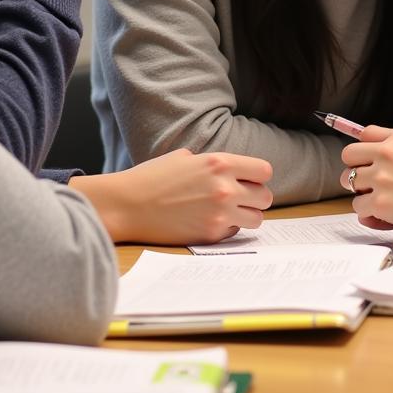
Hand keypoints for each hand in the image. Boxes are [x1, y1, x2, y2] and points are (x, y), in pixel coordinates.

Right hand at [69, 149, 272, 244]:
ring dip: (246, 215)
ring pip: (256, 219)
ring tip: (229, 212)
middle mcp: (225, 188)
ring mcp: (220, 214)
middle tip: (241, 198)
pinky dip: (227, 228)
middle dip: (255, 197)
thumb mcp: (184, 157)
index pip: (264, 171)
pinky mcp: (210, 235)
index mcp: (219, 163)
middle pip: (265, 197)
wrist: (127, 205)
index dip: (258, 176)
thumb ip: (211, 163)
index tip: (249, 179)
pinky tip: (209, 221)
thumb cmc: (152, 178)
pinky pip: (234, 233)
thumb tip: (228, 170)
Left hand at [340, 126, 392, 229]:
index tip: (366, 158)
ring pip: (349, 182)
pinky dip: (368, 213)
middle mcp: (385, 154)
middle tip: (368, 180)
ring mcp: (380, 179)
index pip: (364, 135)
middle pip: (349, 156)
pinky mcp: (379, 203)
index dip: (365, 148)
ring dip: (361, 191)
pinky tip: (381, 215)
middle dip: (356, 168)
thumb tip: (371, 147)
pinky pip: (358, 207)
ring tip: (376, 198)